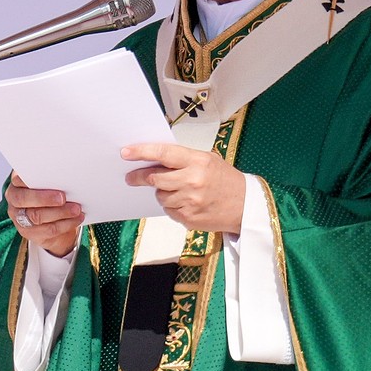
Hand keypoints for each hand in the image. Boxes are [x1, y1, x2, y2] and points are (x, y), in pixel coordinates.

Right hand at [5, 173, 82, 256]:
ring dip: (60, 212)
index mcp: (17, 184)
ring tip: (76, 209)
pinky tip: (77, 218)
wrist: (54, 221)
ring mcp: (19, 218)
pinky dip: (65, 224)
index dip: (30, 179)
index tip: (48, 178)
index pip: (17, 180)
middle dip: (45, 198)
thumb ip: (51, 180)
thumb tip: (65, 176)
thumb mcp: (50, 184)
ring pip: (37, 216)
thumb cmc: (52, 195)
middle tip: (63, 197)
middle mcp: (14, 200)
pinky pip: (48, 230)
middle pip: (23, 199)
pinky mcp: (29, 233)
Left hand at [122, 143, 244, 233]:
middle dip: (140, 177)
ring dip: (162, 192)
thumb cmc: (224, 179)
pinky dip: (172, 206)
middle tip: (130, 177)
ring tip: (178, 190)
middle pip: (155, 178)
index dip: (142, 152)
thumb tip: (153, 160)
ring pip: (160, 196)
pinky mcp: (188, 218)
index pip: (164, 154)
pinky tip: (186, 203)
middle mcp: (193, 181)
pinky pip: (168, 210)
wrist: (245, 206)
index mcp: (198, 162)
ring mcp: (190, 202)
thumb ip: (183, 159)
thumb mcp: (208, 160)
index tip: (125, 152)